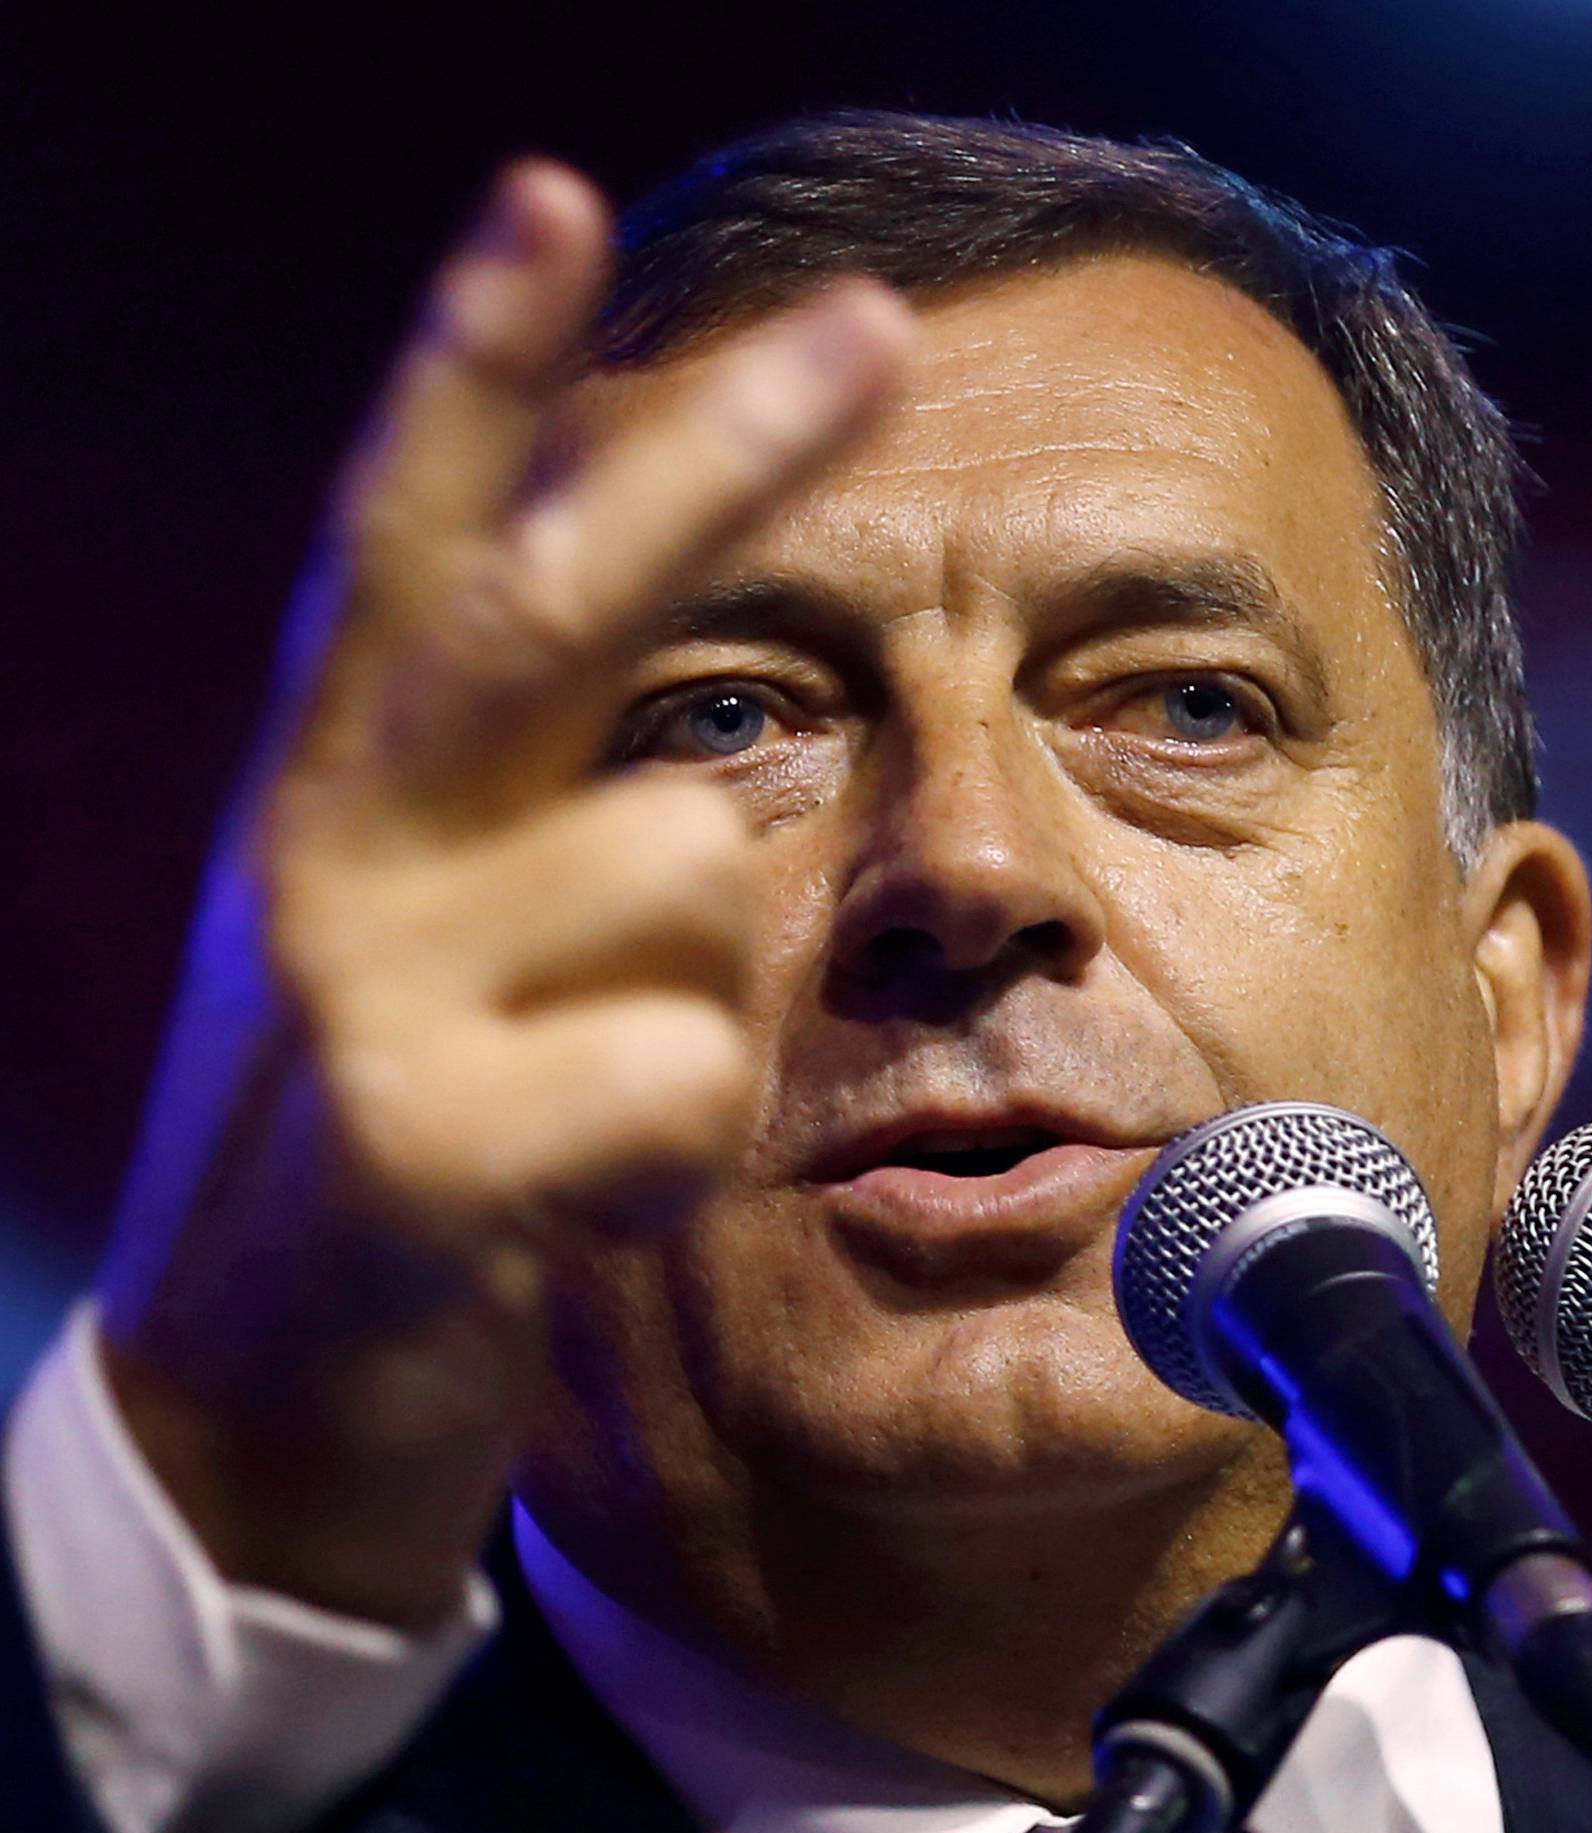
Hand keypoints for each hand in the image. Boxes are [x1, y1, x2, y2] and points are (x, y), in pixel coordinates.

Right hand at [95, 161, 911, 1625]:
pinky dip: (678, 1146)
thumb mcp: (431, 959)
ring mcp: (355, 989)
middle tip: (880, 326)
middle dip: (721, 456)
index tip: (555, 200)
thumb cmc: (397, 1156)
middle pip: (543, 603)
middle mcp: (336, 846)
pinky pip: (677, 1074)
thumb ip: (533, 829)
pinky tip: (588, 1199)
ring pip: (689, 866)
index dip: (475, 371)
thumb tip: (710, 753)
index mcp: (353, 790)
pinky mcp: (407, 1147)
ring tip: (603, 1101)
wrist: (253, 1415)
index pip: (410, 542)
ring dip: (707, 999)